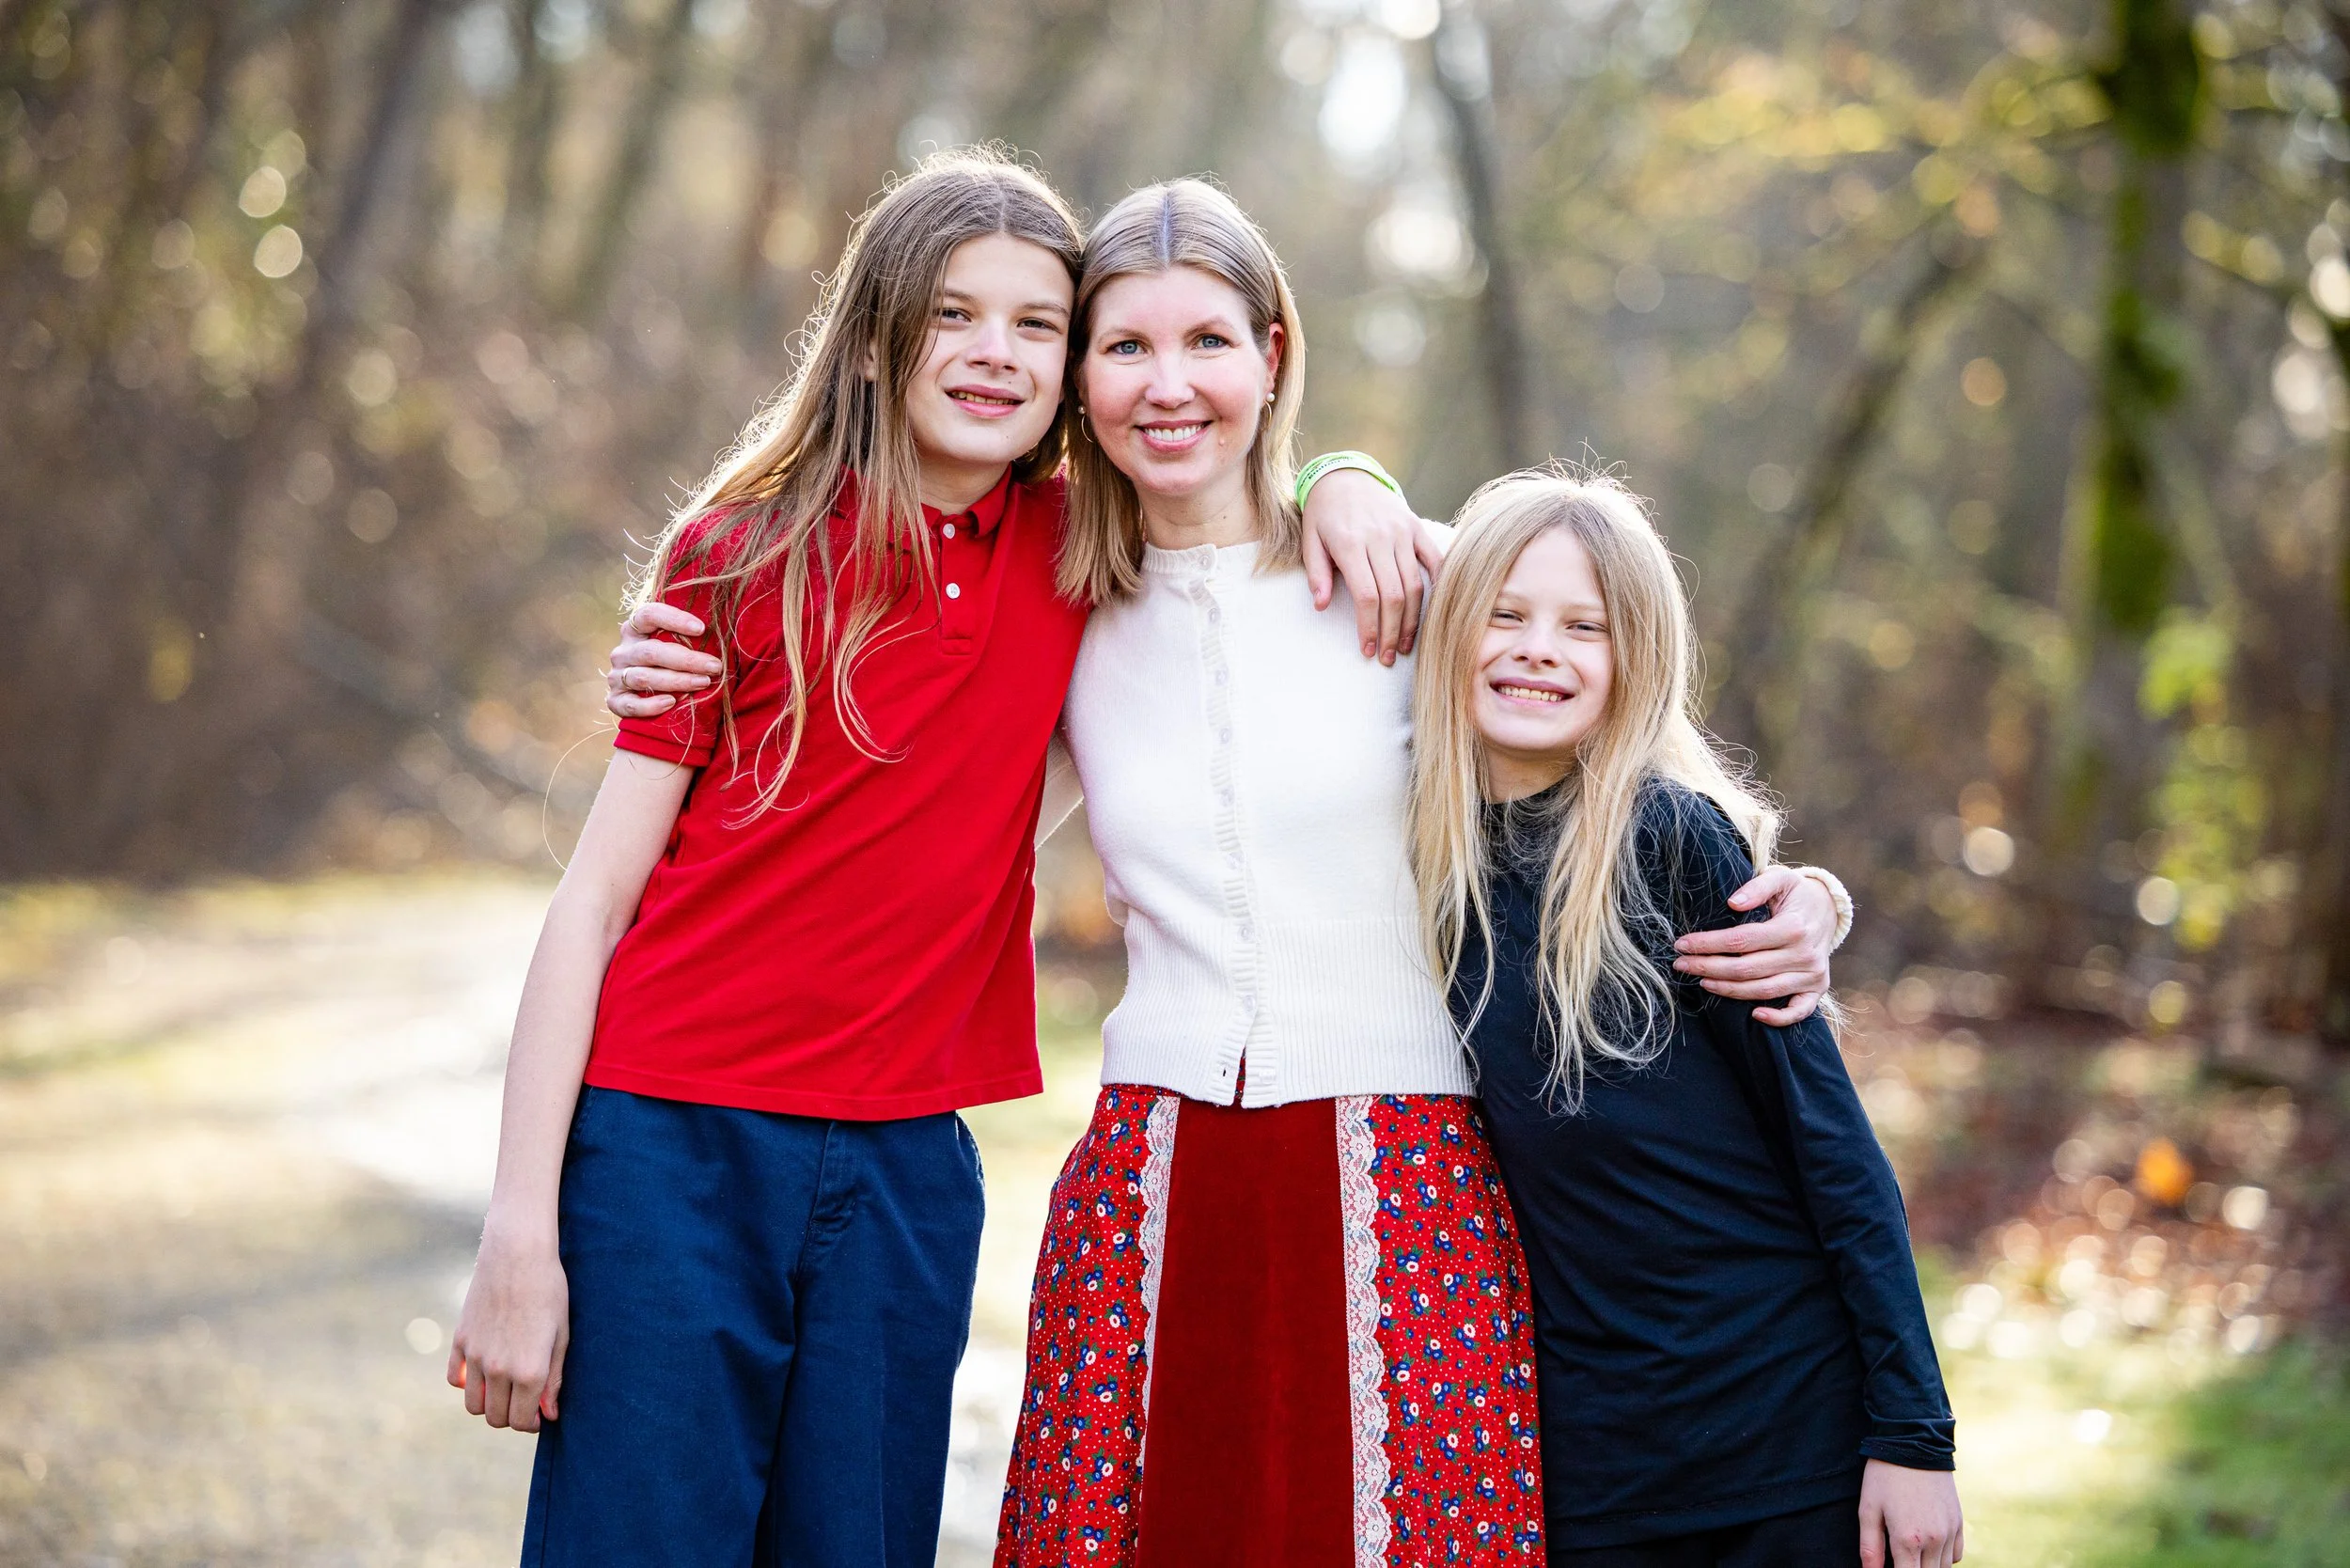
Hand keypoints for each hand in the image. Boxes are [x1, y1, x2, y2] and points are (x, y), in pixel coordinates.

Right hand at [448, 1227, 570, 1432]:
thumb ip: (554, 1378)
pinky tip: (484, 1371)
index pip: (522, 1420)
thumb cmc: (549, 1291)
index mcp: (530, 1371)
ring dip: (489, 1404)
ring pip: (474, 1405)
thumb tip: (548, 1414)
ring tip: (505, 1388)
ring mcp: (476, 1357)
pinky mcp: (460, 1341)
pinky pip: (456, 1379)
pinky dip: (467, 1383)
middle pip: (496, 1418)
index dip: (531, 1422)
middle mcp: (499, 1370)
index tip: (538, 1413)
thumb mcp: (561, 1334)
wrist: (517, 1254)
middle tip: (524, 1402)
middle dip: (511, 1417)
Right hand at [606, 601, 719, 720]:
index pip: (649, 615)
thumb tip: (720, 636)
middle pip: (651, 652)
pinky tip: (671, 703)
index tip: (702, 629)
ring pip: (644, 678)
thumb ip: (688, 638)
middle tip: (714, 666)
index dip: (674, 619)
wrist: (647, 695)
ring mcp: (616, 676)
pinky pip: (629, 705)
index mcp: (635, 630)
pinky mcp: (615, 700)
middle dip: (687, 660)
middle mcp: (622, 651)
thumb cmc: (672, 663)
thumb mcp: (675, 644)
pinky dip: (650, 705)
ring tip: (703, 682)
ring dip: (677, 681)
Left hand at [1300, 468, 1444, 663]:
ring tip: (1405, 644)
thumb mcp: (1310, 540)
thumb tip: (1319, 605)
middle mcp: (1380, 539)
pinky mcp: (1416, 528)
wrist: (1346, 477)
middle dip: (1392, 632)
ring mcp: (1402, 533)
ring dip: (1412, 620)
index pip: (1367, 596)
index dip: (1369, 627)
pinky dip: (1439, 586)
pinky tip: (1433, 612)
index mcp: (1351, 544)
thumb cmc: (1324, 515)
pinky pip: (1435, 560)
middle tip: (1387, 657)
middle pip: (1394, 596)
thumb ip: (1316, 573)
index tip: (1367, 649)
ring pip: (1415, 584)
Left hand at [1671, 864, 1837, 1024]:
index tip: (1682, 944)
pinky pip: (1800, 1011)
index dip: (1708, 944)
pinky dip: (1779, 1018)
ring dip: (1729, 990)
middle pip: (1747, 968)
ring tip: (1702, 982)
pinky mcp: (1818, 988)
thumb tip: (1732, 902)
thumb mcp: (1780, 879)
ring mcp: (1813, 974)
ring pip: (1764, 990)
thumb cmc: (1795, 894)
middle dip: (1709, 967)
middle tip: (1681, 965)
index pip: (1741, 940)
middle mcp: (1805, 954)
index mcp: (1793, 927)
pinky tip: (1754, 1014)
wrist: (1828, 909)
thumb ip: (1757, 887)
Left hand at [1859, 1458, 1962, 1567]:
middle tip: (1898, 1556)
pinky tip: (1928, 1547)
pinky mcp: (1958, 1522)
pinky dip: (1944, 1558)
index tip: (1891, 1565)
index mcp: (1908, 1540)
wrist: (1914, 1443)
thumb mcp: (1868, 1509)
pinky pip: (1956, 1555)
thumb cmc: (1885, 1476)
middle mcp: (1934, 1541)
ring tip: (1910, 1552)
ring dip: (1928, 1566)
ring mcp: (1949, 1532)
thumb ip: (1870, 1547)